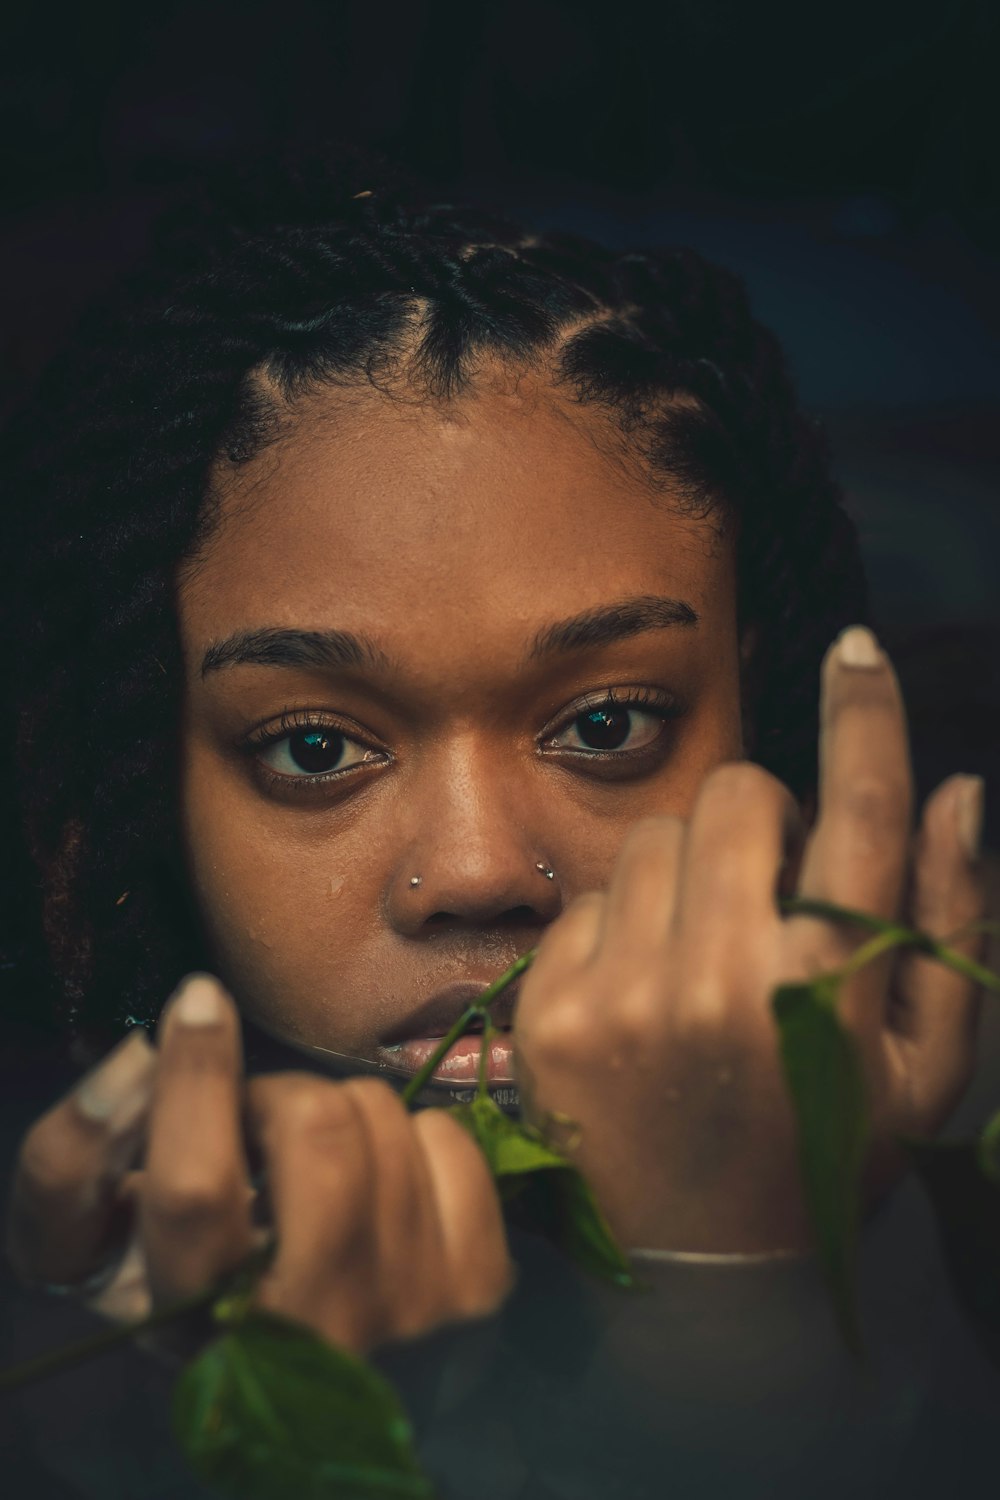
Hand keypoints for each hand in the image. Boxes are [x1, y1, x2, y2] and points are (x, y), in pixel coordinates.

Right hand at [6, 977, 512, 1353]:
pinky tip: (383, 1186)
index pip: (197, 1189)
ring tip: (317, 1163)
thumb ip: (73, 1161)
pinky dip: (412, 1137)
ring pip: (384, 1117)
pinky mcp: (477, 1288)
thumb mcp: (97, 1248)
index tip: (199, 1001)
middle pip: (317, 1129)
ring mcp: (409, 1311)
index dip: (197, 1079)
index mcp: (198, 1319)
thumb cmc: (194, 1291)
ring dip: (341, 1112)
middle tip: (260, 1127)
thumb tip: (141, 1054)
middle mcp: (312, 1328)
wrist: (312, 1402)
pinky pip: (447, 1137)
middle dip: (281, 1095)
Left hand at [513, 627, 985, 1252]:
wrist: (703, 1278)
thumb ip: (948, 920)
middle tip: (772, 884)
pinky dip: (625, 920)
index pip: (856, 811)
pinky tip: (647, 984)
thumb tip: (953, 789)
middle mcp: (715, 981)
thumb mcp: (923, 1064)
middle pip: (732, 795)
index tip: (857, 650)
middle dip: (760, 817)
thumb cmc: (831, 1157)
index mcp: (824, 990)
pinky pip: (587, 898)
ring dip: (689, 868)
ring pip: (652, 837)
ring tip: (706, 946)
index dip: (865, 715)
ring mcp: (617, 996)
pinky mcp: (544, 1014)